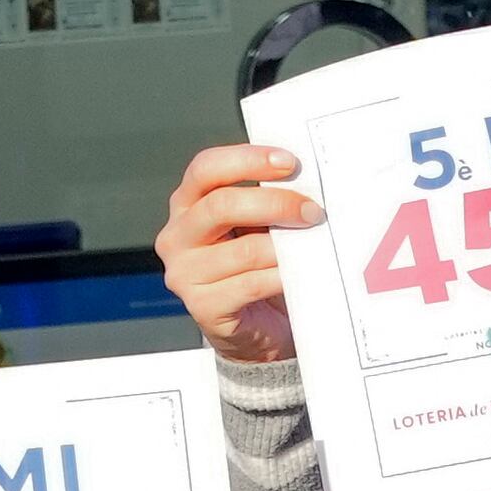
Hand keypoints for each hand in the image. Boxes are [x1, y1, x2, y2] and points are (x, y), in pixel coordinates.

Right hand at [154, 144, 314, 364]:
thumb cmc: (257, 269)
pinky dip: (282, 276)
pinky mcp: (203, 307)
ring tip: (313, 244)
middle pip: (222, 205)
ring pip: (244, 248)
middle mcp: (177, 237)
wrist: (256, 330)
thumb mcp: (255, 227)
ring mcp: (185, 274)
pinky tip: (298, 273)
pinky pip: (252, 284)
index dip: (247, 160)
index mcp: (187, 205)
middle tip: (312, 210)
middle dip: (275, 203)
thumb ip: (265, 203)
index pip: (206, 169)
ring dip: (286, 245)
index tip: (289, 162)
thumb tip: (304, 182)